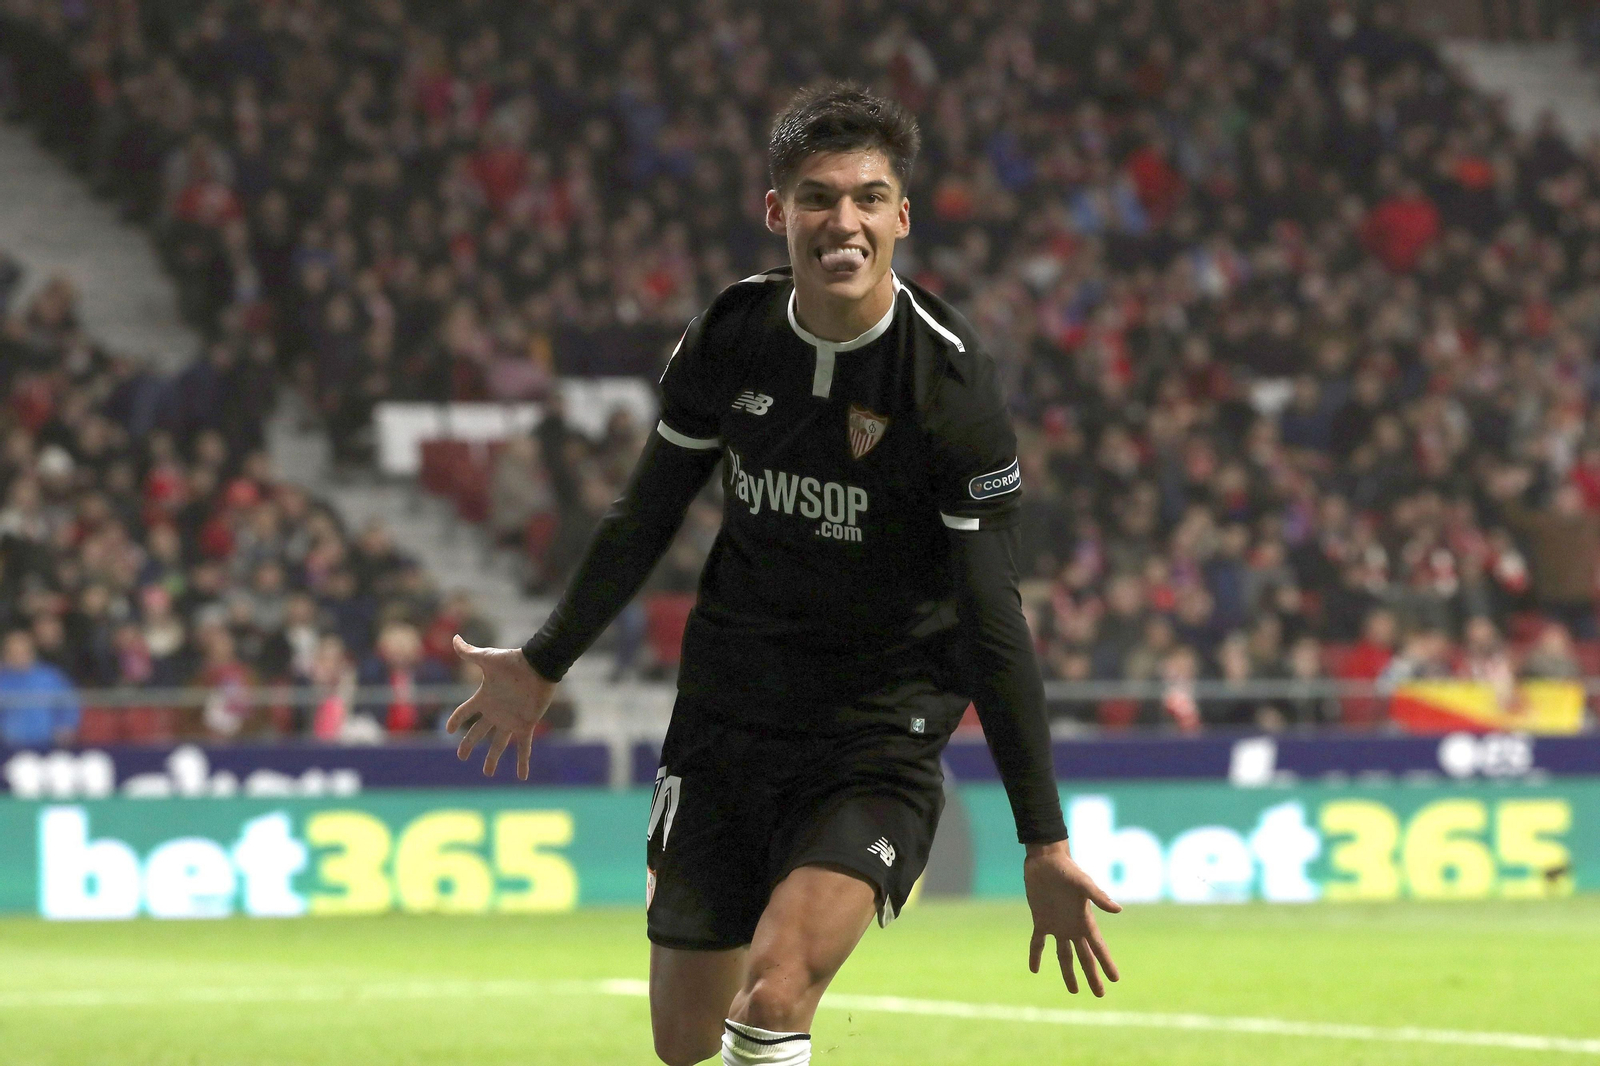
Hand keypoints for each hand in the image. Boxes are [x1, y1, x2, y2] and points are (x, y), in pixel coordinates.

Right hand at [446, 635, 558, 779]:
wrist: (538, 666)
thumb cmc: (512, 661)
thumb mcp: (487, 658)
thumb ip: (469, 652)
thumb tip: (454, 638)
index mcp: (484, 698)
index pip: (465, 712)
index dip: (456, 720)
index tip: (448, 730)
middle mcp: (496, 712)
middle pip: (478, 733)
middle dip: (469, 745)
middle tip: (461, 757)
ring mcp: (510, 720)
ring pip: (498, 744)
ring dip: (492, 759)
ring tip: (487, 774)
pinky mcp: (526, 725)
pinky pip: (523, 747)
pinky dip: (523, 762)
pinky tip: (522, 777)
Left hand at [1024, 839, 1120, 996]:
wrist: (1046, 859)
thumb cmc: (1067, 869)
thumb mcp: (1083, 883)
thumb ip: (1099, 896)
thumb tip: (1118, 909)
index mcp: (1085, 920)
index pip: (1098, 948)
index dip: (1106, 964)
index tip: (1115, 980)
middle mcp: (1072, 927)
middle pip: (1084, 958)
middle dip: (1092, 976)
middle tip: (1099, 995)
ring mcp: (1057, 925)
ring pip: (1063, 955)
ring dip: (1068, 972)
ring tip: (1073, 990)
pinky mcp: (1041, 920)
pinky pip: (1038, 942)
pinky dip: (1036, 955)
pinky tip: (1035, 969)